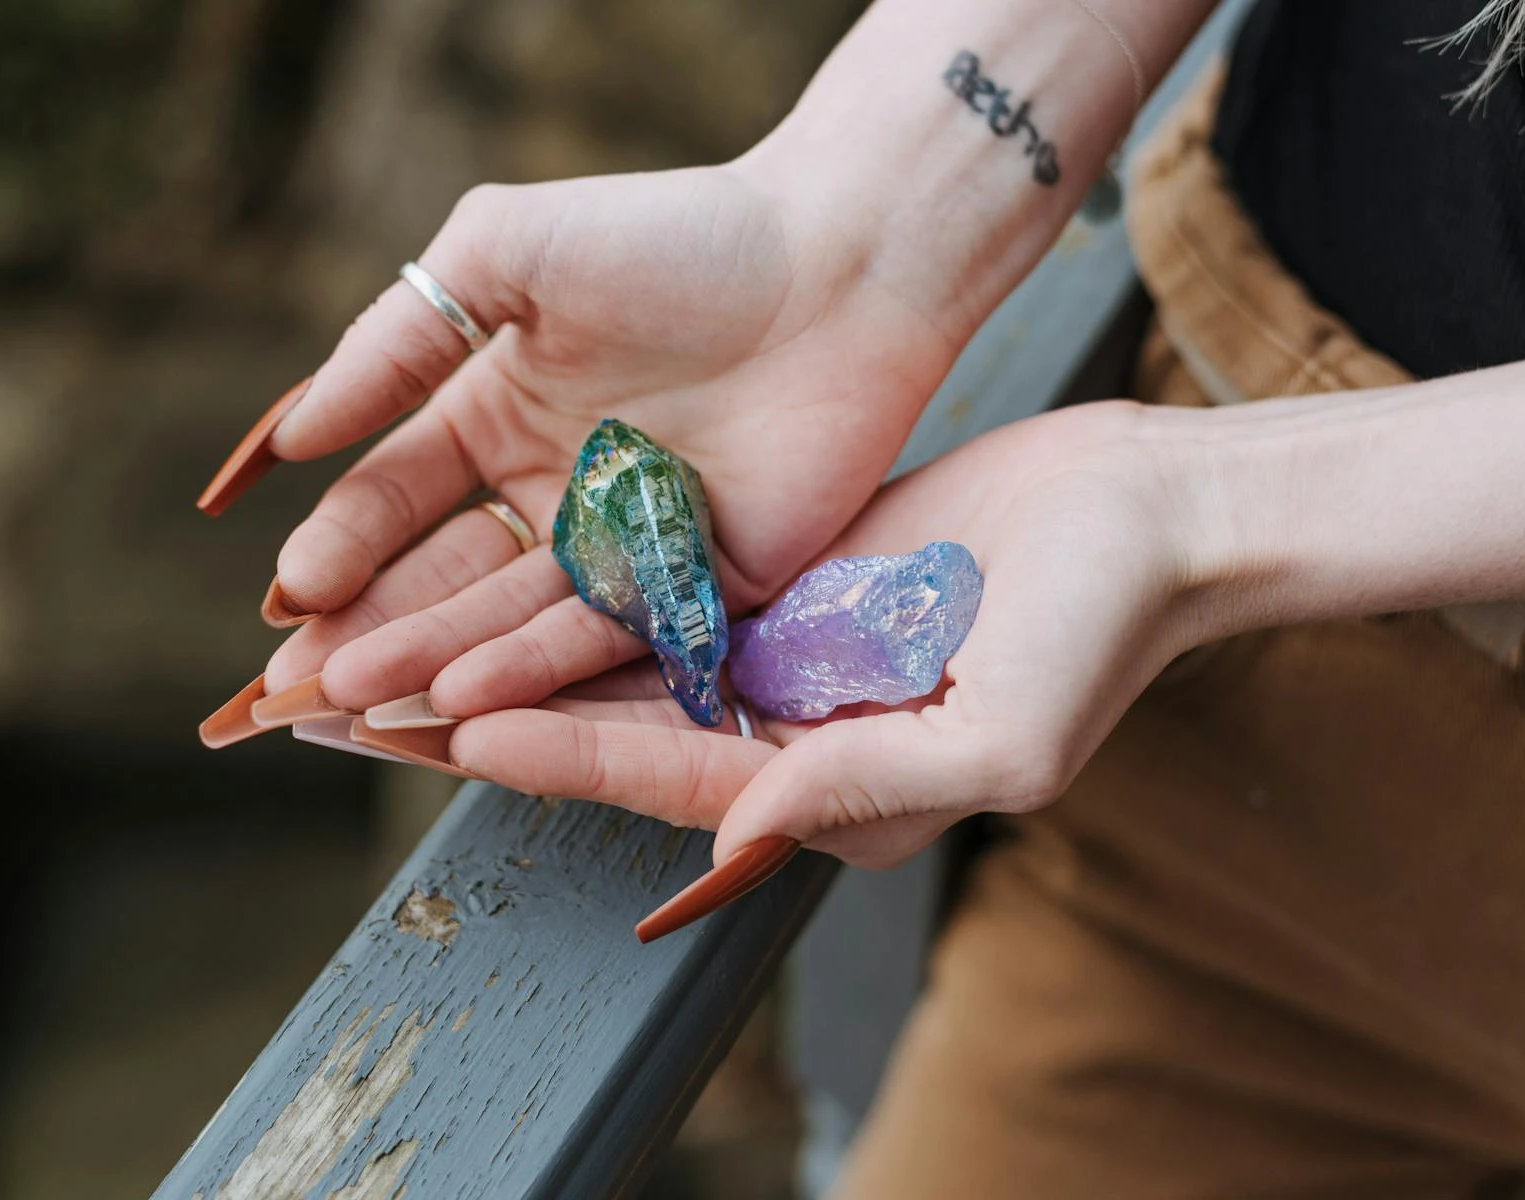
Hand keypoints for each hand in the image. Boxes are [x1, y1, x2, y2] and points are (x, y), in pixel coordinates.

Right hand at [241, 160, 961, 704]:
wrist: (839, 263)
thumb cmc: (678, 236)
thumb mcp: (507, 255)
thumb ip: (397, 342)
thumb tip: (293, 434)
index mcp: (506, 412)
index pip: (399, 498)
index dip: (341, 544)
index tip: (290, 593)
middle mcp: (559, 491)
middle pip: (446, 576)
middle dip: (372, 626)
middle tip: (302, 684)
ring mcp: (630, 546)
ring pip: (514, 620)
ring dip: (436, 660)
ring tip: (361, 696)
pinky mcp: (704, 587)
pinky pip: (610, 640)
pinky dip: (536, 670)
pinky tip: (464, 697)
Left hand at [438, 402, 1210, 868]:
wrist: (1147, 513)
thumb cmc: (1101, 631)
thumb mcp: (1002, 736)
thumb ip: (868, 790)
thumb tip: (737, 835)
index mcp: (836, 799)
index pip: (678, 781)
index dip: (571, 755)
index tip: (463, 724)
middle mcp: (793, 742)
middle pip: (623, 734)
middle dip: (504, 718)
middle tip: (378, 699)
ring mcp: (786, 664)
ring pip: (627, 664)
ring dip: (521, 652)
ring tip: (408, 638)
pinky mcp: (786, 589)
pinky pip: (669, 594)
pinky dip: (588, 586)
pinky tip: (507, 560)